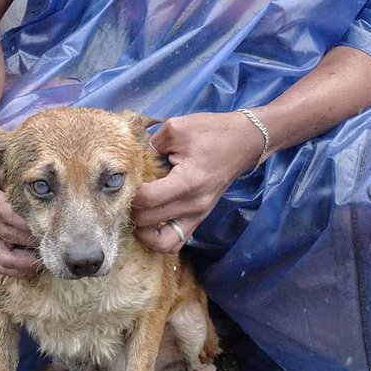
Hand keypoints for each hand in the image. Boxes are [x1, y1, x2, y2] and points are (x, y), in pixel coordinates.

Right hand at [0, 119, 39, 277]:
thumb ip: (7, 152)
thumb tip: (37, 167)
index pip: (1, 208)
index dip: (26, 217)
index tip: (52, 222)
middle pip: (7, 232)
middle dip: (34, 237)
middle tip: (63, 240)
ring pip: (4, 254)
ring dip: (28, 259)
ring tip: (52, 256)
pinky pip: (1, 259)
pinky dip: (19, 265)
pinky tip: (38, 261)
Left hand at [131, 111, 264, 252]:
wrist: (244, 142)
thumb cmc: (212, 131)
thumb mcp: (177, 128)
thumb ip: (151, 144)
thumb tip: (134, 159)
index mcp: (188, 182)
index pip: (148, 199)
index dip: (130, 191)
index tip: (126, 179)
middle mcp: (193, 205)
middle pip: (148, 222)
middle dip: (131, 209)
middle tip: (126, 193)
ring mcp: (198, 215)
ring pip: (162, 242)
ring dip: (143, 231)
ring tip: (137, 212)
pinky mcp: (200, 219)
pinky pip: (175, 242)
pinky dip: (158, 237)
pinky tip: (151, 221)